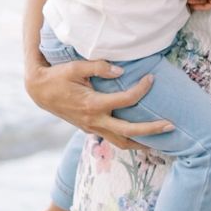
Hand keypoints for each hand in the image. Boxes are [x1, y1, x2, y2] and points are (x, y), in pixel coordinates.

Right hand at [24, 57, 171, 154]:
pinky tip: (141, 136)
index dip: (142, 89)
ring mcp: (92, 128)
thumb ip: (99, 67)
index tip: (152, 78)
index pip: (126, 100)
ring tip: (162, 140)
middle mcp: (94, 121)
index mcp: (92, 104)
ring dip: (142, 143)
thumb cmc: (58, 76)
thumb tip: (121, 70)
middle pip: (129, 132)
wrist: (38, 91)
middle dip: (152, 130)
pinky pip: (114, 139)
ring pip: (122, 143)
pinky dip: (129, 139)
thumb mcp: (76, 67)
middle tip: (171, 125)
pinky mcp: (91, 129)